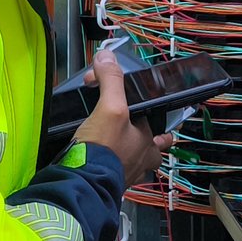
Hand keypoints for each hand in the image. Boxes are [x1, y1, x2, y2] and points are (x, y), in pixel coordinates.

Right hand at [69, 48, 173, 187]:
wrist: (82, 184)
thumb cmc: (103, 149)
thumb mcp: (110, 107)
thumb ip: (111, 81)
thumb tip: (107, 56)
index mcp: (148, 143)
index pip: (159, 127)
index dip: (150, 116)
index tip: (137, 109)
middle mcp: (141, 161)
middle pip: (152, 149)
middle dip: (148, 140)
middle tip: (137, 133)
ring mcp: (126, 175)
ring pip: (136, 162)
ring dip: (130, 154)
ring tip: (118, 146)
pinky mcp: (109, 184)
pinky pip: (117, 174)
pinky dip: (112, 167)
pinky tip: (101, 161)